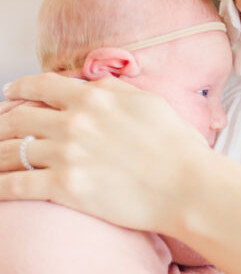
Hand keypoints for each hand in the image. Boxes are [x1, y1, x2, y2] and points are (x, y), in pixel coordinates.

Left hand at [0, 73, 206, 231]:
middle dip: (1, 125)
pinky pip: (17, 185)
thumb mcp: (149, 103)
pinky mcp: (66, 187)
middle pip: (19, 118)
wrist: (189, 186)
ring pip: (13, 151)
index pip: (42, 86)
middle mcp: (74, 122)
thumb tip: (92, 87)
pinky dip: (0, 187)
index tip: (9, 94)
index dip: (19, 89)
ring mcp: (67, 155)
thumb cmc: (178, 147)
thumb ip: (115, 91)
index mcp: (94, 98)